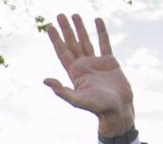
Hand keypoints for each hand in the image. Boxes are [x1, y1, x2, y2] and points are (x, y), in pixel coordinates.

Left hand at [43, 15, 133, 135]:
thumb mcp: (77, 100)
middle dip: (66, 29)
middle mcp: (83, 66)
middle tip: (60, 14)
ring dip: (80, 28)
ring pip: (86, 41)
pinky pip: (104, 43)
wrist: (118, 109)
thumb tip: (45, 80)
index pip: (62, 52)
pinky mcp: (110, 62)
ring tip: (75, 15)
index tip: (49, 26)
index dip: (56, 39)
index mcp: (75, 73)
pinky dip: (101, 32)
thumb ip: (61, 90)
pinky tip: (97, 20)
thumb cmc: (98, 108)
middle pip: (72, 43)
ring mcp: (96, 63)